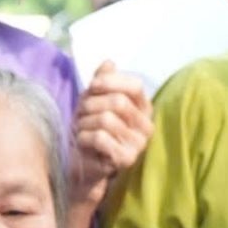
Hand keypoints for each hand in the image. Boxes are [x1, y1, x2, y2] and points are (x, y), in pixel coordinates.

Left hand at [67, 64, 153, 202]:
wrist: (82, 165)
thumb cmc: (89, 131)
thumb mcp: (93, 101)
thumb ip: (102, 82)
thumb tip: (109, 62)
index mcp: (143, 108)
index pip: (135, 86)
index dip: (110, 82)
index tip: (91, 87)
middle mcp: (146, 126)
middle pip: (118, 102)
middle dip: (91, 105)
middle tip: (80, 114)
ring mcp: (139, 144)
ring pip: (106, 119)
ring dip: (84, 122)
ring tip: (80, 130)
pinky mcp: (127, 159)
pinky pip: (100, 137)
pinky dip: (84, 137)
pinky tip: (83, 143)